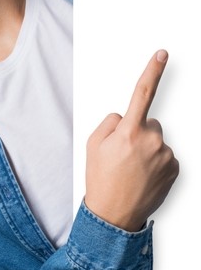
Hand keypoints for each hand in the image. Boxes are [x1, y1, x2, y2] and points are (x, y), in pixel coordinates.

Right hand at [85, 50, 178, 231]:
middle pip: (150, 123)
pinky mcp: (176, 168)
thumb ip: (111, 122)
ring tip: (133, 170)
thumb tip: (126, 117)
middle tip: (123, 156)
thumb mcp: (93, 144)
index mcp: (129, 131)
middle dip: (139, 133)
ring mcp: (166, 155)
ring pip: (158, 140)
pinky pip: (166, 155)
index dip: (153, 70)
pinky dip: (156, 163)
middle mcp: (152, 141)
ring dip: (148, 150)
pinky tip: (144, 176)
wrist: (114, 215)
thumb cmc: (101, 179)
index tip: (163, 54)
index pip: (143, 93)